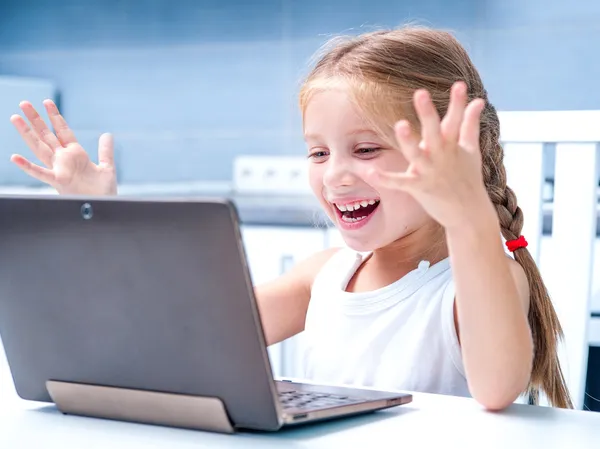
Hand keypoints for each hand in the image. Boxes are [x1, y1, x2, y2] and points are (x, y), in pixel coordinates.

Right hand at [10, 100, 117, 194]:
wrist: (106, 208)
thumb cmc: (104, 192)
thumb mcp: (107, 167)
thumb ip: (105, 151)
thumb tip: (108, 134)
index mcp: (76, 155)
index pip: (63, 131)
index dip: (55, 116)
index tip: (47, 102)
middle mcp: (64, 160)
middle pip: (47, 136)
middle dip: (36, 120)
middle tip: (24, 103)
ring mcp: (60, 170)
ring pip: (40, 149)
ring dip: (28, 134)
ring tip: (15, 119)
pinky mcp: (59, 182)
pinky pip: (41, 173)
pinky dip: (28, 166)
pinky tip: (15, 158)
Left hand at [368, 81, 492, 229]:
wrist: (469, 213)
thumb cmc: (468, 178)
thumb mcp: (471, 150)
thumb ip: (470, 124)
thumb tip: (479, 101)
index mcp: (453, 146)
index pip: (456, 120)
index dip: (458, 103)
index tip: (459, 84)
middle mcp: (442, 157)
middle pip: (434, 132)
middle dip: (427, 113)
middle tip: (420, 93)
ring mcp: (430, 173)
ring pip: (416, 154)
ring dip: (408, 141)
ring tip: (400, 125)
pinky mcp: (418, 188)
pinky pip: (398, 182)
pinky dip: (384, 178)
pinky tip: (369, 171)